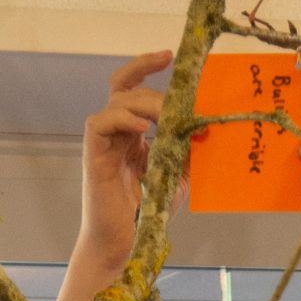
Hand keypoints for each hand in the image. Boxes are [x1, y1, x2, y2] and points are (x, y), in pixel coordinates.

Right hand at [71, 49, 181, 286]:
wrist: (125, 244)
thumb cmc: (148, 212)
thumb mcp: (179, 174)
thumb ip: (190, 148)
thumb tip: (207, 124)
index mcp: (133, 133)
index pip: (134, 88)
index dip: (147, 66)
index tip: (169, 56)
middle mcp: (116, 132)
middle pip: (128, 89)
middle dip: (155, 90)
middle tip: (179, 102)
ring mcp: (103, 142)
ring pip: (117, 101)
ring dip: (145, 104)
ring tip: (167, 120)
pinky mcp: (93, 154)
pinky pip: (101, 122)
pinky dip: (123, 119)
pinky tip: (145, 130)